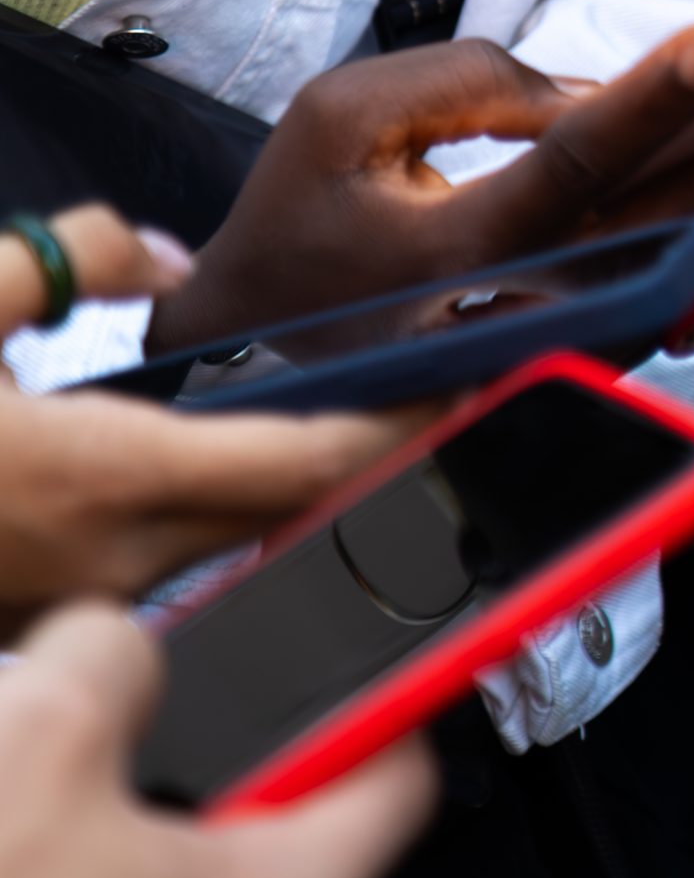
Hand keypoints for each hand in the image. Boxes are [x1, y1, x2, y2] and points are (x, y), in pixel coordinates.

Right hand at [0, 210, 403, 638]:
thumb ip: (71, 260)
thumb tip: (163, 262)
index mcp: (105, 473)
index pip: (308, 462)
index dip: (398, 427)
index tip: (454, 387)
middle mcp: (117, 554)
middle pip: (291, 503)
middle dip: (366, 449)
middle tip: (416, 388)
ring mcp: (87, 600)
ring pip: (233, 533)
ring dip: (288, 479)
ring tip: (334, 414)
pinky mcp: (55, 616)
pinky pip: (165, 559)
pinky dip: (210, 508)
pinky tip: (214, 463)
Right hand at [0, 603, 431, 877]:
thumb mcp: (32, 732)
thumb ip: (112, 657)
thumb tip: (119, 652)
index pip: (393, 783)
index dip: (376, 701)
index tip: (363, 658)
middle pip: (262, 837)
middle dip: (189, 766)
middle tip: (111, 730)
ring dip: (98, 843)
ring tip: (27, 812)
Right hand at [151, 29, 693, 352]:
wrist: (278, 373)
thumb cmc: (307, 226)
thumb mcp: (342, 122)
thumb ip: (468, 80)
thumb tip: (610, 88)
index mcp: (461, 247)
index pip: (574, 161)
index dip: (656, 98)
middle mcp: (545, 304)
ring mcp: (592, 332)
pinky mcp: (617, 336)